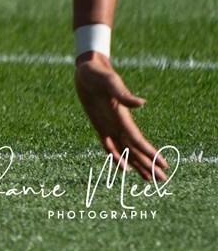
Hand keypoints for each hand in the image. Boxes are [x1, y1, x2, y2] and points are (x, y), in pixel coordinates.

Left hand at [74, 53, 169, 178]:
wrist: (87, 69)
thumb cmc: (98, 74)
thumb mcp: (110, 82)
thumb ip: (123, 94)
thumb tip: (142, 103)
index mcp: (123, 116)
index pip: (138, 140)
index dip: (150, 153)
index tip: (164, 165)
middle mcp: (118, 124)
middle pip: (135, 150)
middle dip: (149, 165)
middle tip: (162, 181)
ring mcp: (109, 125)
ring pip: (125, 150)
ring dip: (137, 164)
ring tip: (148, 179)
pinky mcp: (99, 124)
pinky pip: (108, 145)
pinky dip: (116, 157)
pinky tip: (124, 168)